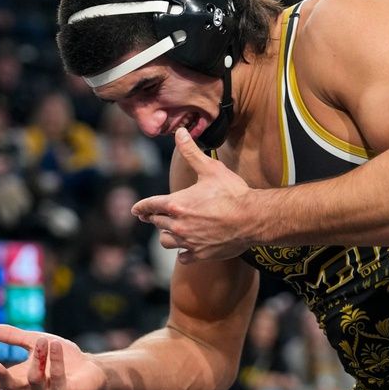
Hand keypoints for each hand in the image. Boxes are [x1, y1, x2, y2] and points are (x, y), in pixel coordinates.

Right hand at [0, 325, 107, 389]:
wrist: (90, 368)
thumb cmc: (62, 358)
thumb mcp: (36, 343)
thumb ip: (15, 337)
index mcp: (20, 380)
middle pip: (11, 388)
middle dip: (2, 378)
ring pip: (35, 383)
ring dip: (39, 360)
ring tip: (44, 341)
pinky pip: (57, 379)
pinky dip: (55, 360)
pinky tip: (56, 345)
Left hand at [132, 128, 251, 262]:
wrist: (252, 218)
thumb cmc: (232, 192)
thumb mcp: (211, 168)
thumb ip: (191, 152)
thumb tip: (179, 133)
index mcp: (177, 204)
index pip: (150, 205)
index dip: (141, 207)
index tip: (135, 210)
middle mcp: (178, 225)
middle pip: (157, 222)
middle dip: (155, 218)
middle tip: (153, 216)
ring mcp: (189, 241)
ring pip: (166, 241)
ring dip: (166, 235)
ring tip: (170, 231)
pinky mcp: (201, 254)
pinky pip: (183, 257)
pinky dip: (183, 252)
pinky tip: (187, 248)